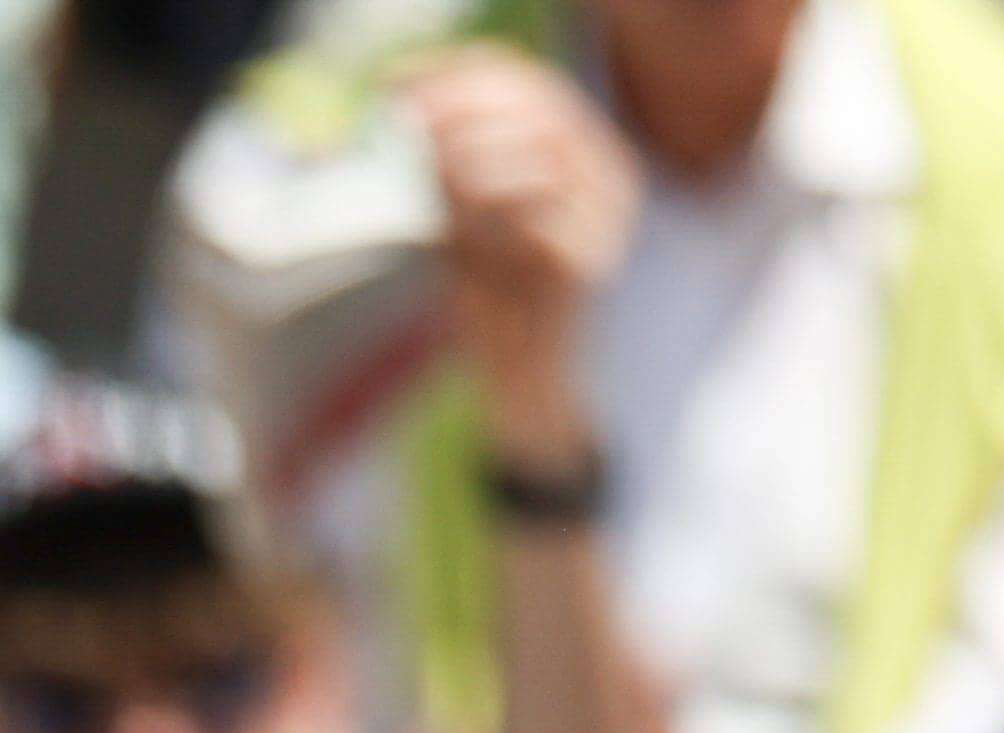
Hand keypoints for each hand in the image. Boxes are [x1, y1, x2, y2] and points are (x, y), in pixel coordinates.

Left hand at [407, 50, 632, 435]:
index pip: (531, 86)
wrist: (524, 386)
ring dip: (479, 152)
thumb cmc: (498, 307)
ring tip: (437, 171)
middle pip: (542, 107)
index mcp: (579, 159)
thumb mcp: (465, 223)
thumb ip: (449, 170)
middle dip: (467, 105)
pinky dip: (494, 208)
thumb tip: (409, 108)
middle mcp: (603, 179)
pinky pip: (542, 217)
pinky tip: (459, 225)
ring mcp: (602, 221)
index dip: (464, 75)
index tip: (399, 80)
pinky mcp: (586, 266)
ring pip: (548, 152)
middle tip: (411, 118)